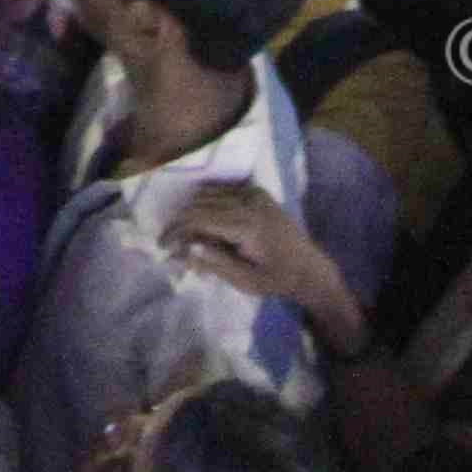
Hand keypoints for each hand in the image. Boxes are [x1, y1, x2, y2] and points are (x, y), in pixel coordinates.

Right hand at [165, 179, 355, 334]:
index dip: (176, 230)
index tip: (162, 246)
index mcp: (247, 224)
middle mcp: (249, 200)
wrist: (309, 267)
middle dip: (181, 223)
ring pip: (207, 193)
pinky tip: (205, 224)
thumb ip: (213, 263)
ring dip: (192, 212)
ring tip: (188, 237)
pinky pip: (220, 190)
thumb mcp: (244, 281)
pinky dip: (206, 203)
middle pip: (199, 203)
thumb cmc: (277, 279)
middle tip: (171, 245)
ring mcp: (253, 192)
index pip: (199, 218)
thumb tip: (183, 250)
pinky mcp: (255, 190)